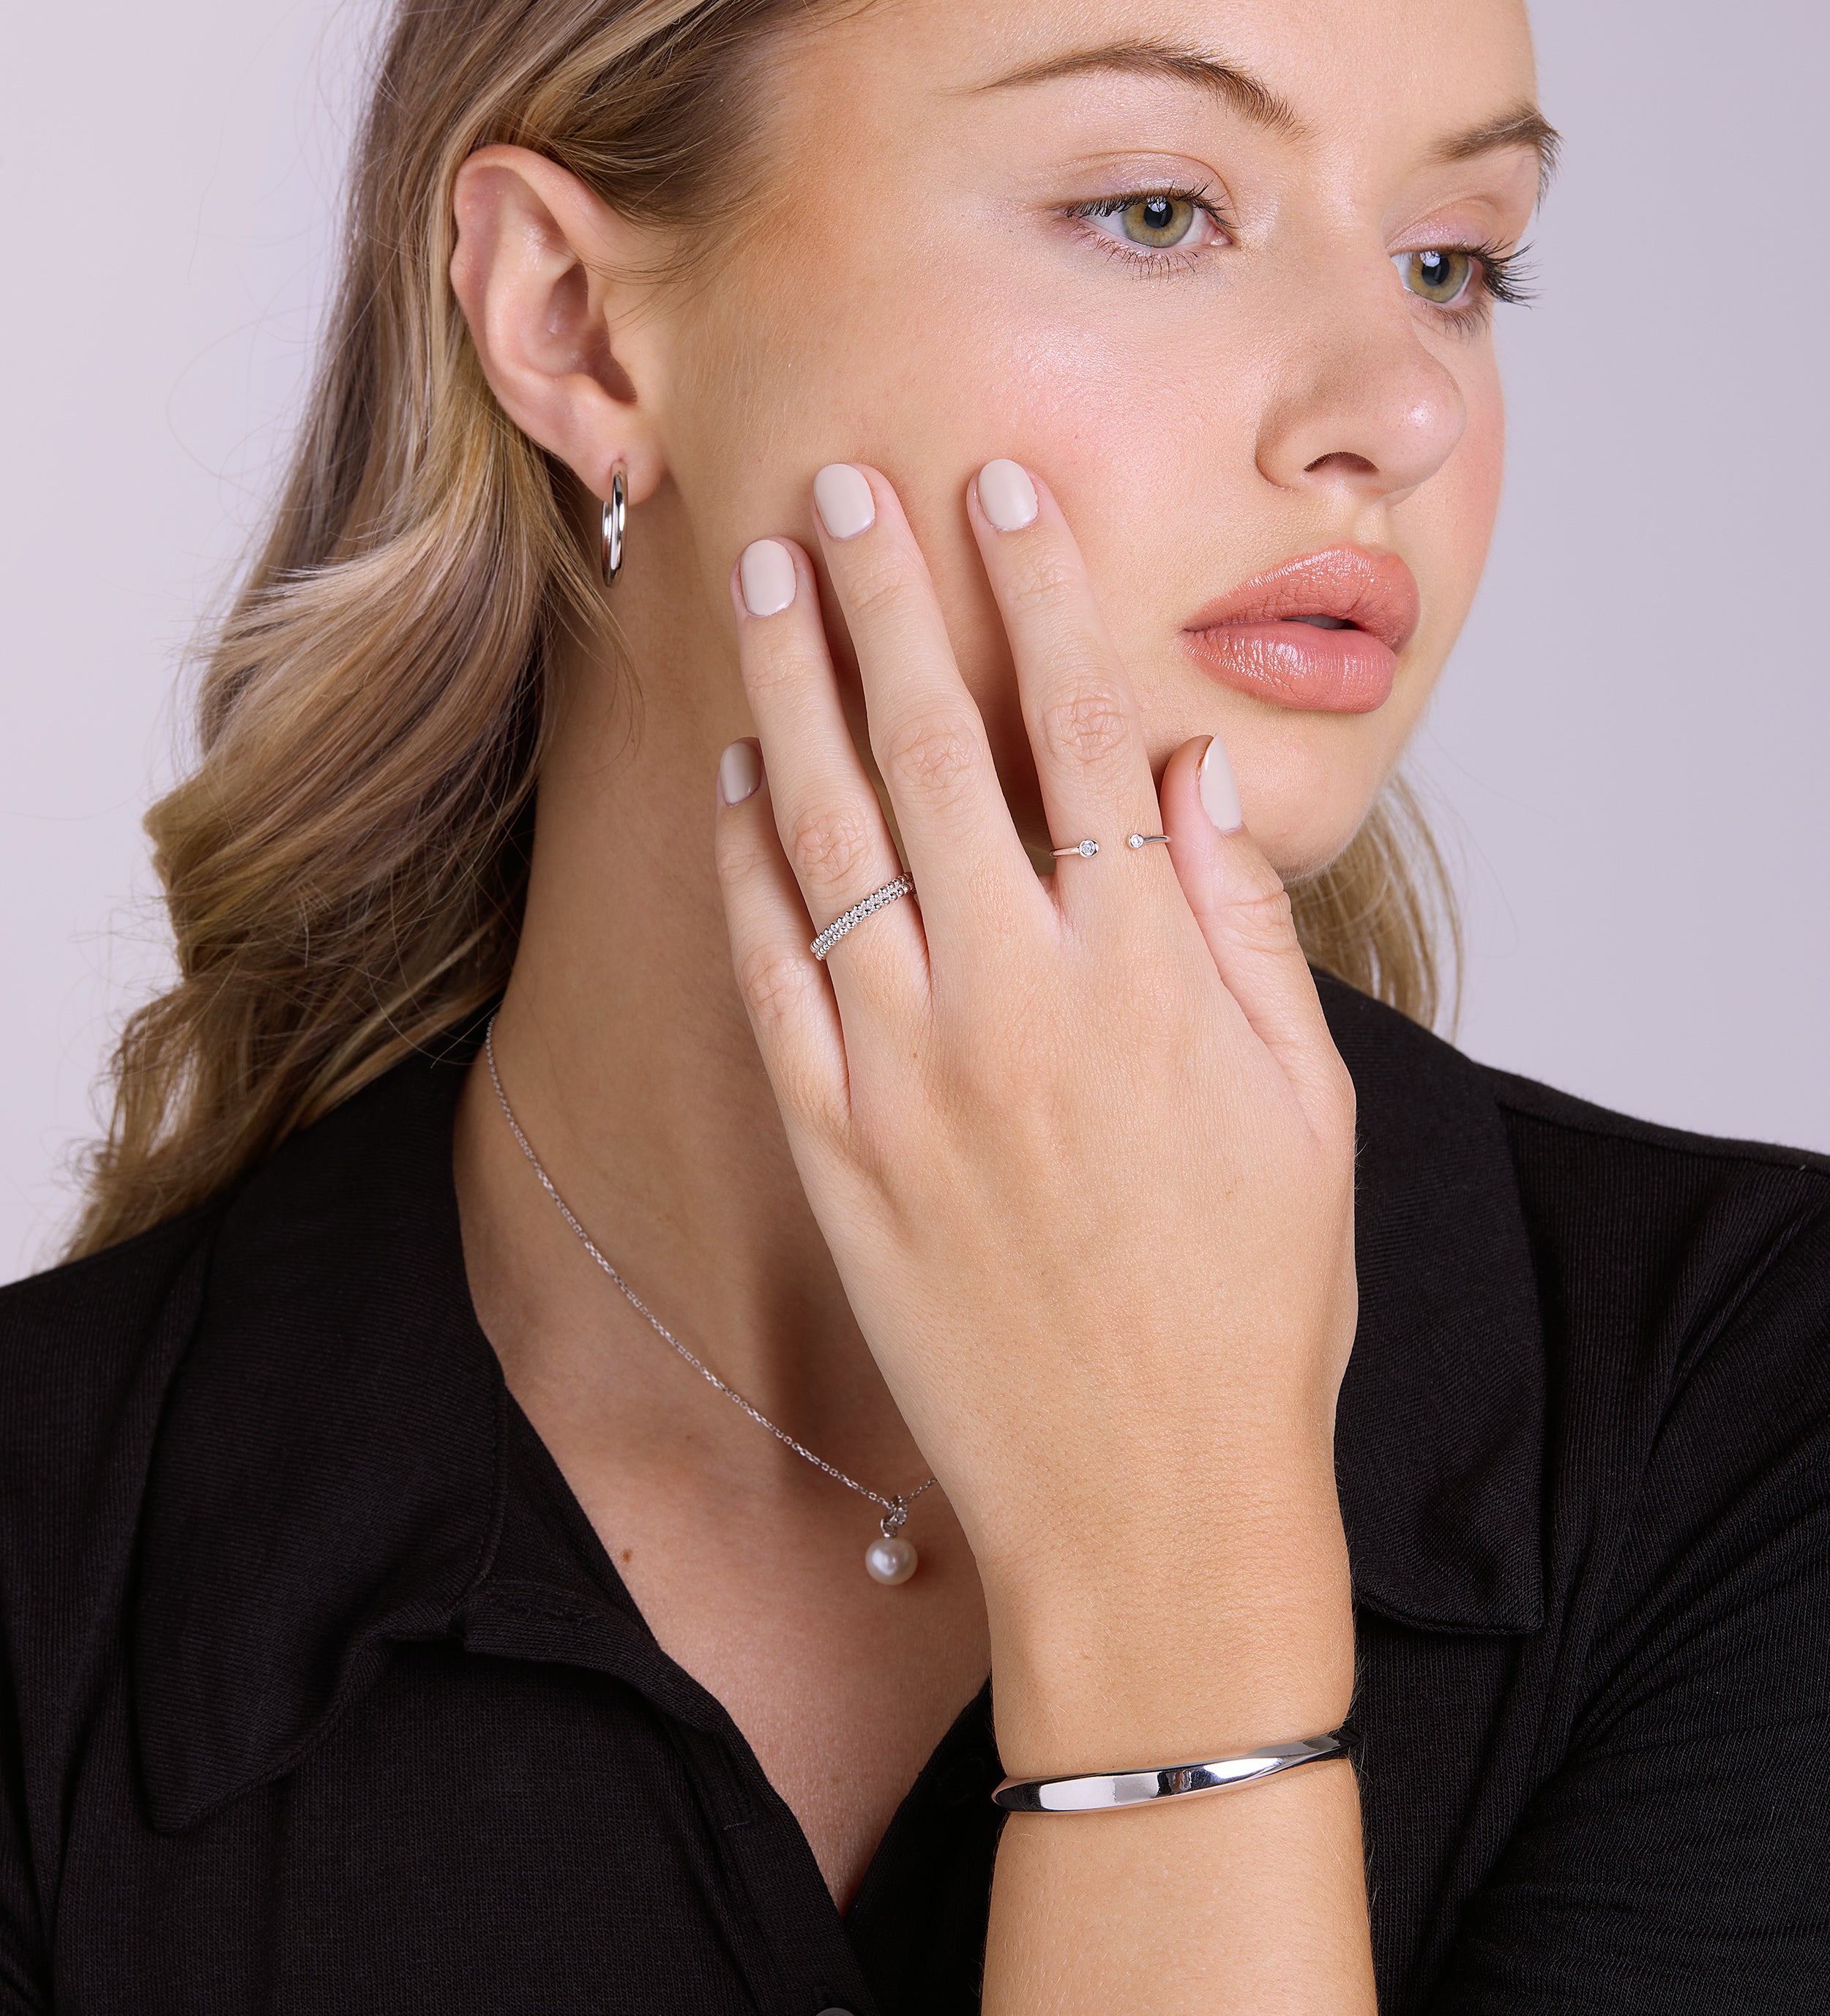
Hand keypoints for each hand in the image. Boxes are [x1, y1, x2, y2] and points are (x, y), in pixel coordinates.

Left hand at [714, 461, 1358, 1769]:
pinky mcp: (832, 1142)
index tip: (997, 490)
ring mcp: (907, 1066)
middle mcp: (1015, 992)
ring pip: (832, 831)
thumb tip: (1186, 777)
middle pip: (936, 745)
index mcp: (1146, 969)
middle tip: (842, 486)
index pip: (1079, 730)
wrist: (1143, 1499)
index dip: (1034, 595)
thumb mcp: (1305, 1109)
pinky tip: (734, 781)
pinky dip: (748, 866)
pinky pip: (772, 971)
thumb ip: (1240, 927)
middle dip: (885, 597)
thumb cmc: (1253, 1307)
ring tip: (764, 580)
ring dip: (795, 692)